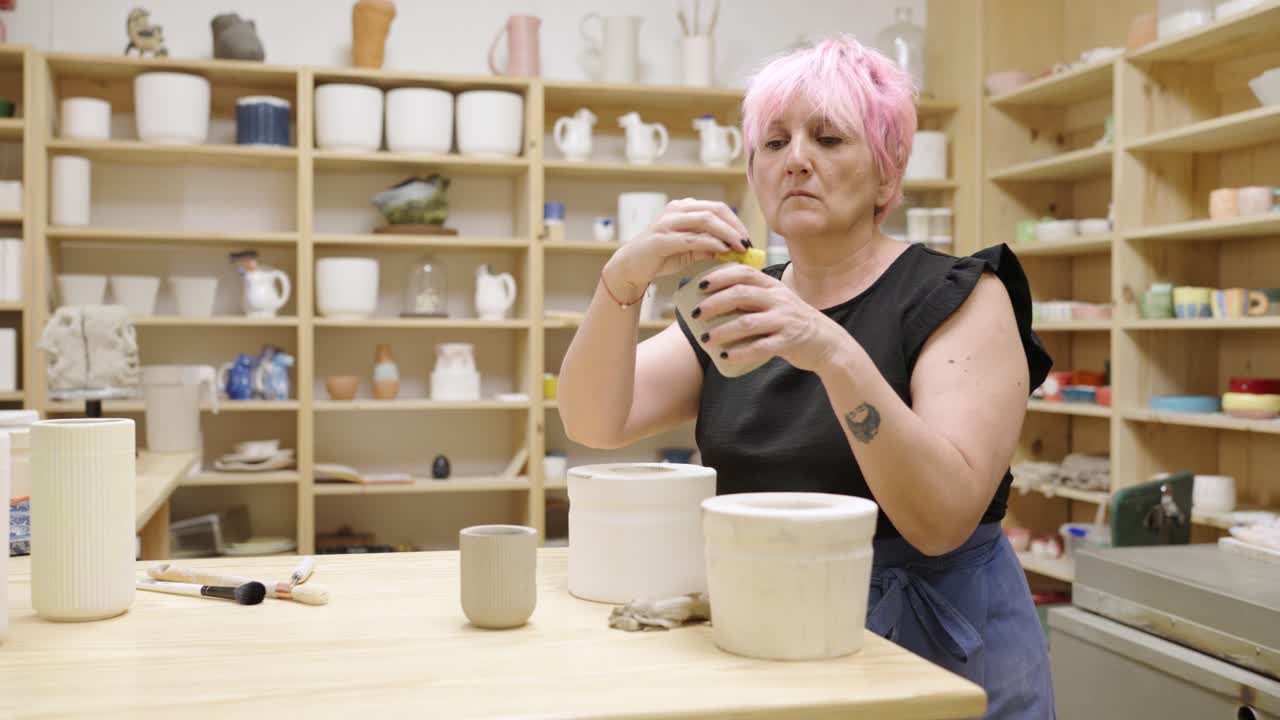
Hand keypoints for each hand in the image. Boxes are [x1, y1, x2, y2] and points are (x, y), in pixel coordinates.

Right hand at [602, 199, 750, 304]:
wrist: (631, 266)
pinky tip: (722, 251)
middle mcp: (676, 210)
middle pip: (715, 210)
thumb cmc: (660, 257)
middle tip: (748, 244)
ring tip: (740, 248)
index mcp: (684, 208)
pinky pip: (692, 238)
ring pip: (706, 220)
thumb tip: (733, 248)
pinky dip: (710, 243)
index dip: (736, 222)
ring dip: (727, 234)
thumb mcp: (690, 250)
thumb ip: (709, 246)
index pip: (718, 208)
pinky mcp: (661, 238)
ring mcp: (667, 222)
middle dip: (735, 227)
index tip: (748, 239)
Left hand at [690, 263, 847, 372]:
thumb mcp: (776, 303)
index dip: (720, 276)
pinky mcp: (788, 341)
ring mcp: (784, 320)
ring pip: (747, 322)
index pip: (744, 272)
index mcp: (772, 286)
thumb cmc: (792, 322)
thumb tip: (712, 302)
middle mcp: (778, 299)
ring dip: (722, 330)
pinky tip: (725, 356)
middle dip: (714, 303)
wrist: (827, 342)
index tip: (699, 285)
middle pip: (741, 294)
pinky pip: (760, 347)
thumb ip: (752, 299)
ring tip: (705, 338)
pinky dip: (741, 352)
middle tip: (695, 314)